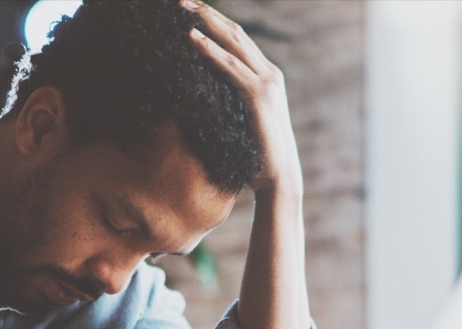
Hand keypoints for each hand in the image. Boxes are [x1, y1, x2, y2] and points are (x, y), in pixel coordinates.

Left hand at [184, 0, 302, 196]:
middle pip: (235, 33)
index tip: (191, 11)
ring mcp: (266, 83)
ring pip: (233, 42)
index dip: (215, 23)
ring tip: (182, 8)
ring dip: (206, 22)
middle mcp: (269, 74)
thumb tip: (204, 102)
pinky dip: (210, 50)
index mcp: (266, 77)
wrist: (279, 179)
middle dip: (207, 13)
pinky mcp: (258, 97)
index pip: (238, 41)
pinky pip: (230, 67)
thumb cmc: (256, 157)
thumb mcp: (242, 123)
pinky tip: (192, 38)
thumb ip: (230, 105)